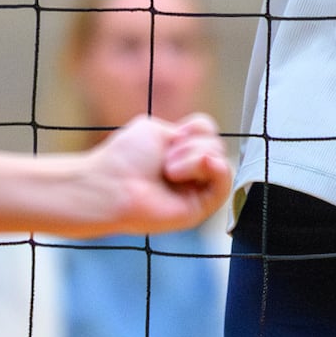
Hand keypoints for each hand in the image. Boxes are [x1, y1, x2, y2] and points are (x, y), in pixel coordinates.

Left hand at [89, 112, 232, 234]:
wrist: (111, 185)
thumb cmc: (124, 159)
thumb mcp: (154, 129)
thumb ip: (183, 132)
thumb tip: (204, 146)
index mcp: (178, 151)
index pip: (207, 132)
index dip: (196, 128)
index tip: (176, 133)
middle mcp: (188, 170)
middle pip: (216, 145)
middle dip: (193, 144)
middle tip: (166, 159)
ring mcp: (195, 189)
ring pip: (220, 161)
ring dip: (195, 157)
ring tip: (169, 171)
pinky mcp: (200, 208)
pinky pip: (224, 185)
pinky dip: (218, 171)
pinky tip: (206, 165)